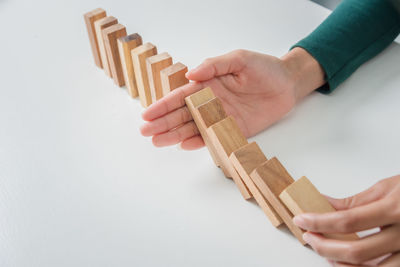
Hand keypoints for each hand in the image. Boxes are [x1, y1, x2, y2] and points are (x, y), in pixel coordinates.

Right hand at [140, 48, 324, 148]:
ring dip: (175, 135)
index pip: (180, 96)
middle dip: (163, 124)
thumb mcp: (238, 59)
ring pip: (193, 128)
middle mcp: (210, 103)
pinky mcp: (234, 130)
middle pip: (182, 115)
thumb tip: (190, 74)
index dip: (162, 106)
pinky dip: (200, 142)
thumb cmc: (264, 68)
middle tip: (145, 133)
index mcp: (207, 85)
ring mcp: (221, 118)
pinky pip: (214, 138)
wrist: (288, 84)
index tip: (147, 115)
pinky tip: (185, 145)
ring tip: (158, 142)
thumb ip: (214, 66)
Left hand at [293, 175, 399, 265]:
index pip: (347, 220)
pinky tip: (348, 263)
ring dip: (340, 264)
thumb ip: (354, 201)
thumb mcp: (386, 187)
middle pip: (355, 251)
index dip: (319, 222)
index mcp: (394, 209)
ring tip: (326, 253)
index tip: (302, 220)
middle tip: (309, 238)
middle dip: (323, 246)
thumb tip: (322, 204)